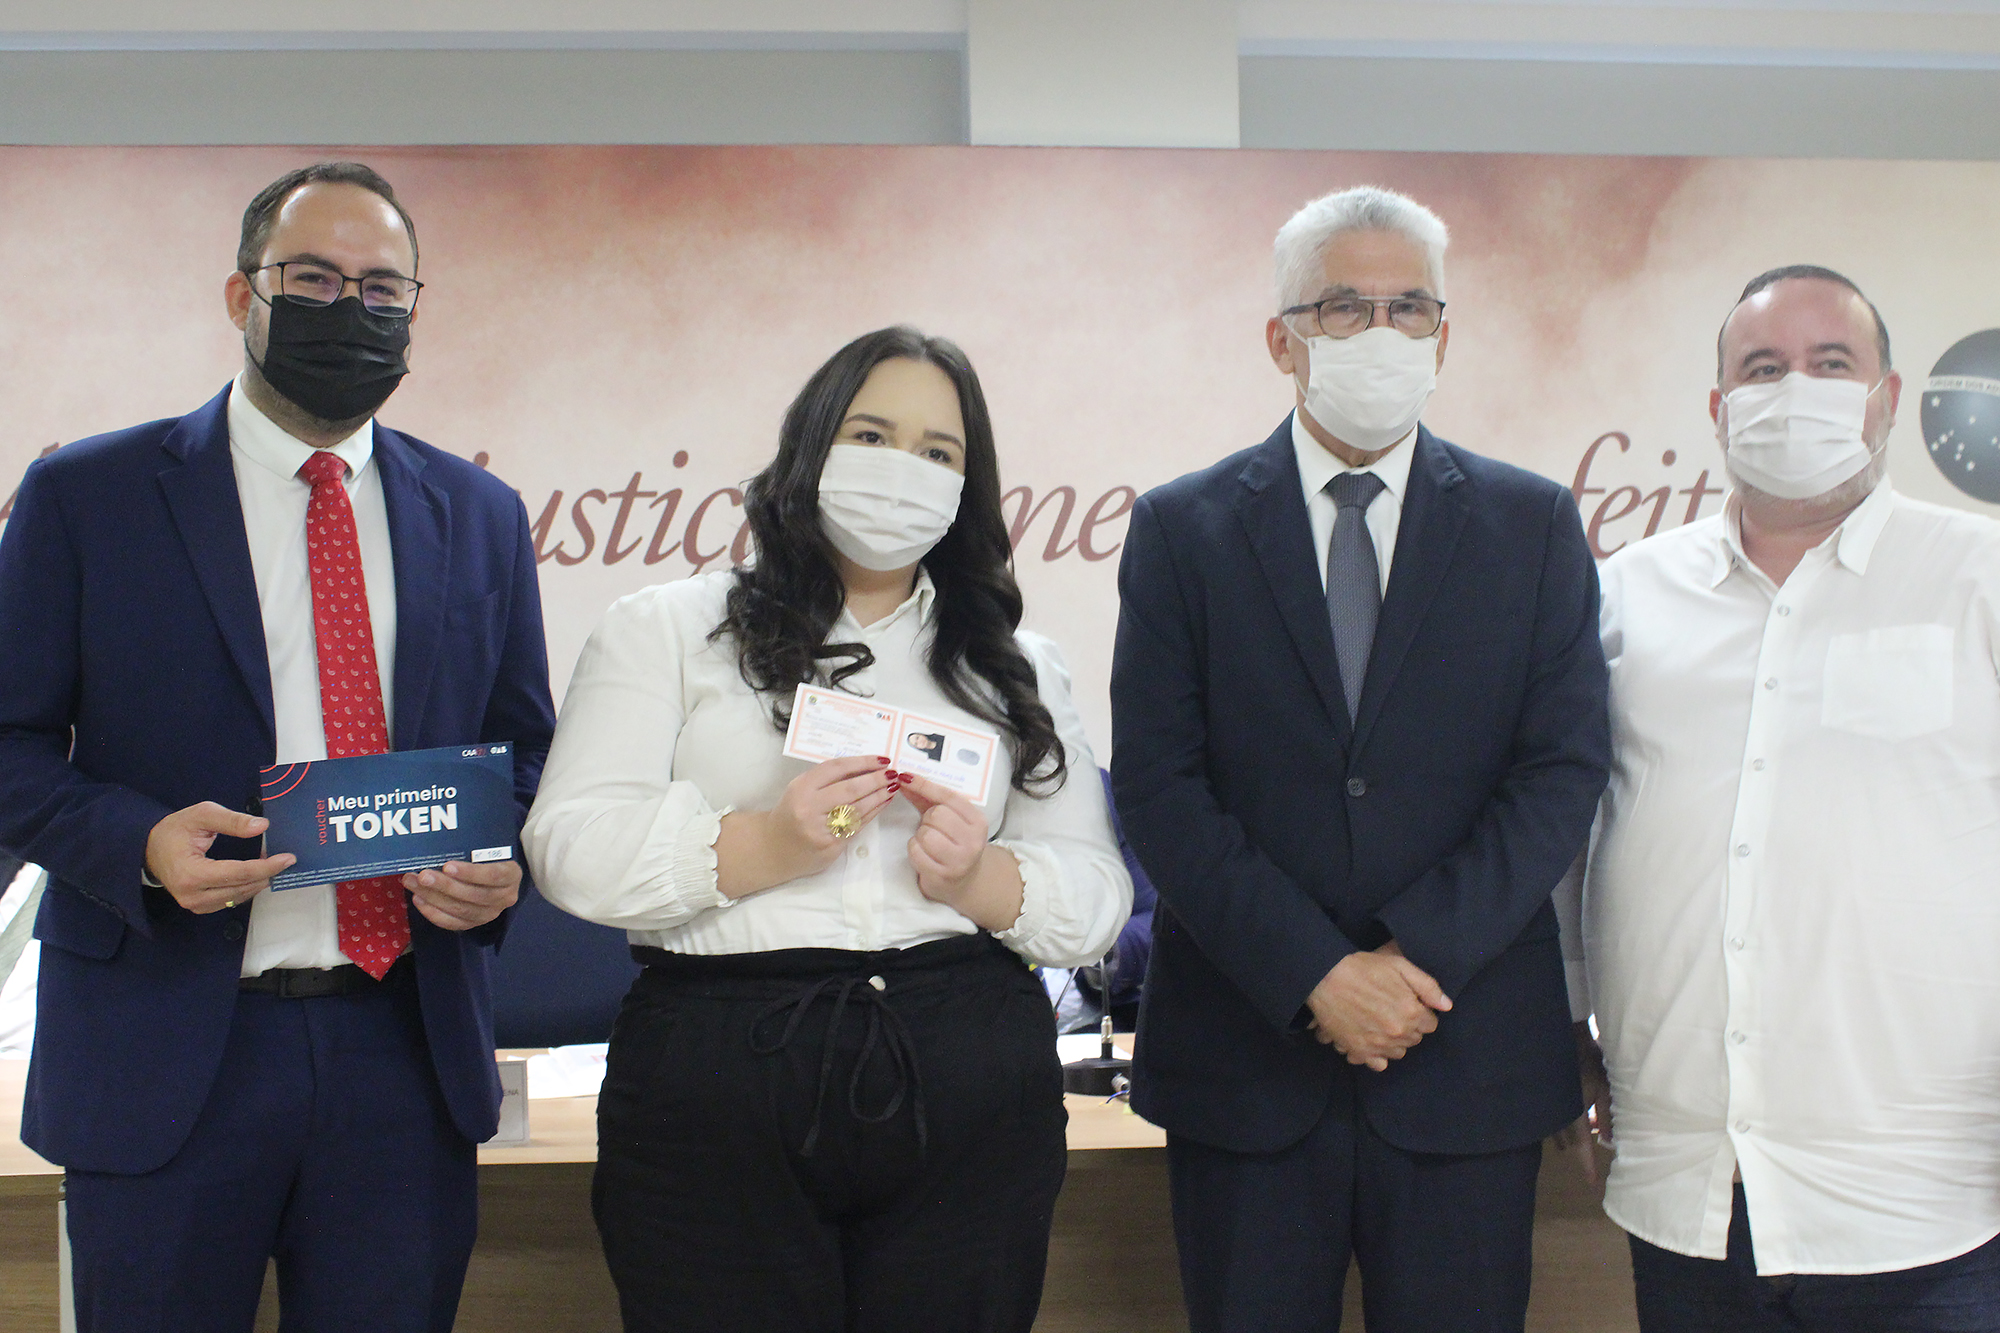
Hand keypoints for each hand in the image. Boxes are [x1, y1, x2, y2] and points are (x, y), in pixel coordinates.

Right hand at [145, 801, 295, 914]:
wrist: (150, 848)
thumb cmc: (175, 830)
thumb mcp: (202, 815)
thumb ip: (232, 820)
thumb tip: (262, 826)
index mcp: (190, 874)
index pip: (237, 874)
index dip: (266, 867)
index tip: (288, 859)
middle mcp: (193, 896)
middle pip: (241, 888)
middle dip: (267, 873)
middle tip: (286, 859)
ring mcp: (196, 905)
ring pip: (239, 897)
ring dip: (259, 881)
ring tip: (274, 863)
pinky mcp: (201, 907)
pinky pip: (231, 900)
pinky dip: (247, 887)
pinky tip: (258, 873)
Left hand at [402, 858, 519, 930]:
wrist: (496, 874)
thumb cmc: (488, 857)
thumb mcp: (489, 848)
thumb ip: (473, 849)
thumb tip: (443, 844)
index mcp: (511, 875)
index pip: (493, 876)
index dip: (470, 873)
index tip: (447, 866)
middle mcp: (504, 897)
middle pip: (474, 895)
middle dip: (445, 885)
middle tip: (423, 875)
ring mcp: (489, 913)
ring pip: (461, 910)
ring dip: (433, 897)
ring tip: (413, 884)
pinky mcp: (474, 923)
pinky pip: (453, 923)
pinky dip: (433, 913)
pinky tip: (419, 900)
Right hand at [715, 755, 894, 897]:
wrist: (772, 848)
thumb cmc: (791, 814)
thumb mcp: (801, 790)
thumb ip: (826, 780)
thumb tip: (865, 767)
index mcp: (801, 786)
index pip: (837, 768)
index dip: (863, 762)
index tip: (882, 759)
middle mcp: (809, 806)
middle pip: (850, 788)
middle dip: (876, 779)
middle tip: (893, 773)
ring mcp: (820, 828)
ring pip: (857, 808)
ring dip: (879, 796)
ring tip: (893, 787)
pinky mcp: (830, 845)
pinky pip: (857, 825)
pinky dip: (873, 812)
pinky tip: (883, 803)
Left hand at [893, 771, 988, 903]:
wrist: (963, 882)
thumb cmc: (952, 844)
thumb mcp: (947, 819)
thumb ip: (927, 799)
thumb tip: (904, 779)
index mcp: (978, 821)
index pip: (949, 797)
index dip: (924, 785)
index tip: (906, 776)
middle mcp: (973, 840)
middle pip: (936, 815)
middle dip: (927, 820)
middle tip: (932, 828)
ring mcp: (959, 860)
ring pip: (925, 834)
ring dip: (920, 836)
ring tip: (929, 843)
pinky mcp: (942, 875)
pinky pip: (916, 851)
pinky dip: (914, 851)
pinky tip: (924, 855)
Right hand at [1305, 943, 1452, 1070]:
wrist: (1324, 977)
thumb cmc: (1362, 968)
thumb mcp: (1399, 965)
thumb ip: (1427, 986)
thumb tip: (1446, 1006)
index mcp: (1411, 1012)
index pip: (1430, 1024)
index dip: (1421, 1012)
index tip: (1408, 1004)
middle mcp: (1398, 1033)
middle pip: (1415, 1039)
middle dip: (1409, 1026)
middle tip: (1392, 1010)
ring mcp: (1378, 1045)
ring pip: (1398, 1052)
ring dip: (1394, 1041)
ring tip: (1381, 1024)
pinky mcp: (1359, 1051)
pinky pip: (1378, 1064)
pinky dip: (1377, 1056)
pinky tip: (1371, 1041)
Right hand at [1553, 1020, 1614, 1184]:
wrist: (1564, 1036)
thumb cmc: (1589, 1061)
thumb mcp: (1606, 1088)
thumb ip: (1608, 1115)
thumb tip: (1610, 1141)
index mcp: (1576, 1113)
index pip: (1583, 1146)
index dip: (1587, 1165)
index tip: (1591, 1183)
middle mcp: (1559, 1112)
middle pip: (1569, 1139)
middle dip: (1578, 1148)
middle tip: (1586, 1157)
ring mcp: (1548, 1105)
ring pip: (1557, 1130)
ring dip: (1565, 1137)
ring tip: (1567, 1146)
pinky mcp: (1543, 1096)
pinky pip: (1550, 1117)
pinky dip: (1556, 1124)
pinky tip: (1557, 1123)